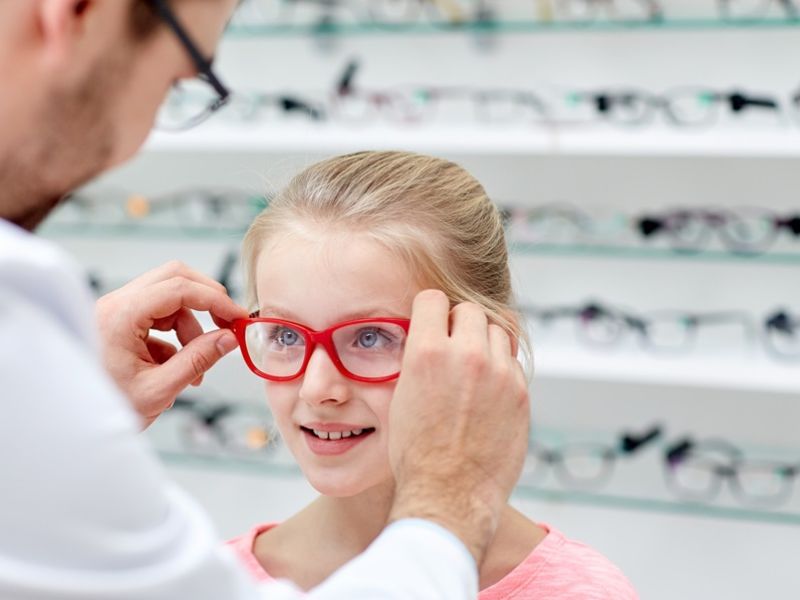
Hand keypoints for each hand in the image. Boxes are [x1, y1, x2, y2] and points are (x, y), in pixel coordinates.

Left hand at [95, 261, 247, 428]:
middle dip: (207, 299)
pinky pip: (159, 316)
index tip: (237, 318)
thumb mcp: (159, 389)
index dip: (215, 300)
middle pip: (174, 277)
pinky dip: (177, 336)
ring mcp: (116, 311)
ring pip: (169, 298)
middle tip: (228, 324)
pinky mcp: (120, 322)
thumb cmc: (106, 407)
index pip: (179, 288)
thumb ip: (198, 360)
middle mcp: (115, 304)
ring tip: (196, 367)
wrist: (71, 422)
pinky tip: (176, 367)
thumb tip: (229, 338)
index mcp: (120, 316)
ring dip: (192, 326)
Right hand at [388, 290, 529, 565]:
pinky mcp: (521, 392)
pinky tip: (487, 389)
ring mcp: (499, 372)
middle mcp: (466, 355)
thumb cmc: (416, 453)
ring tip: (473, 365)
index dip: (430, 310)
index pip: (433, 299)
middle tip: (453, 344)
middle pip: (470, 310)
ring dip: (484, 341)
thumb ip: (418, 359)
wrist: (448, 495)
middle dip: (459, 323)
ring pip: (497, 330)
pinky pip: (511, 361)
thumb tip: (429, 337)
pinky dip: (500, 367)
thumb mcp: (400, 397)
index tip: (431, 321)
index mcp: (428, 352)